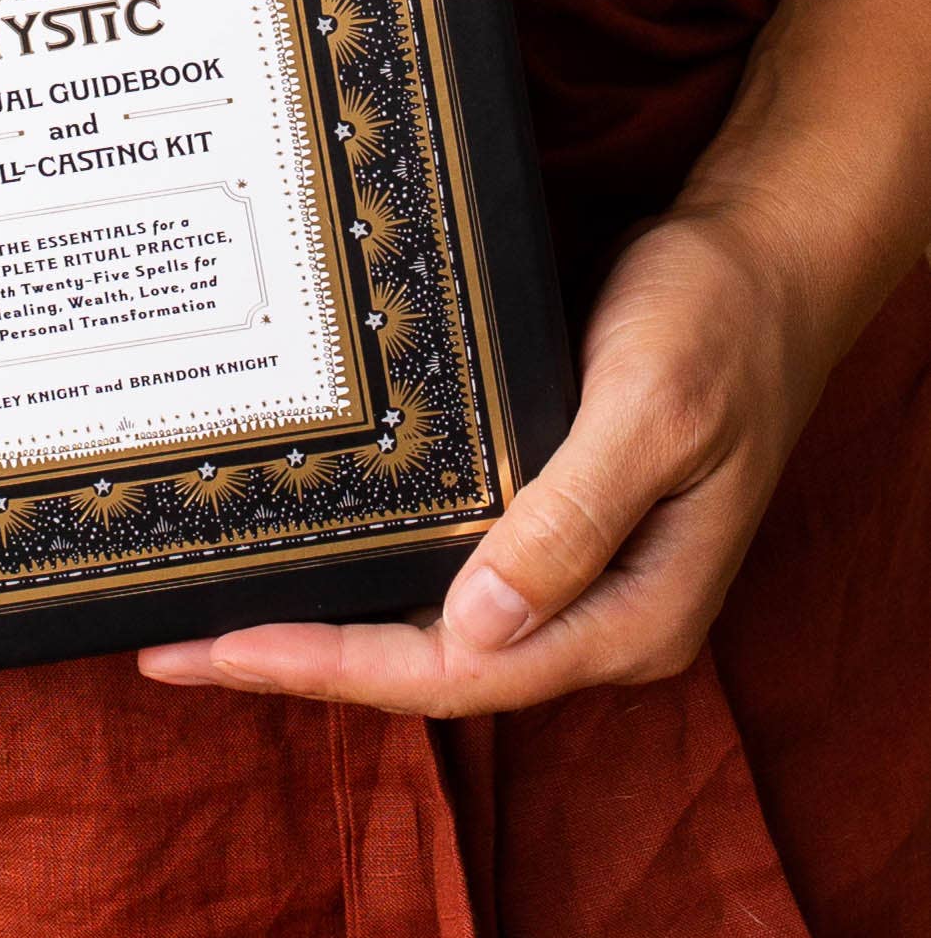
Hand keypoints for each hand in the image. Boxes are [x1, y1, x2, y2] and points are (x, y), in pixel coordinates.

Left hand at [138, 203, 841, 712]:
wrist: (764, 264)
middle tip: (172, 650)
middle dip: (300, 665)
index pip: (458, 672)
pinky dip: (364, 586)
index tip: (226, 650)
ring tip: (206, 628)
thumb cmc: (720, 324)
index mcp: (634, 614)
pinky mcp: (549, 535)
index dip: (332, 668)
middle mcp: (601, 618)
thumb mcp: (652, 408)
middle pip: (427, 673)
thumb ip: (570, 519)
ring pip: (426, 638)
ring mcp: (573, 582)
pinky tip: (300, 567)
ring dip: (322, 636)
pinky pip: (440, 584)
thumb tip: (475, 625)